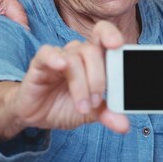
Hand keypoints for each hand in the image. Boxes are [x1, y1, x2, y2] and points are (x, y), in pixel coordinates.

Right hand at [0, 21, 129, 139]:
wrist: (38, 115)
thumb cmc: (66, 105)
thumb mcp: (90, 113)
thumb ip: (107, 114)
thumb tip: (124, 125)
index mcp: (95, 59)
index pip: (105, 36)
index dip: (113, 36)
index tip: (119, 46)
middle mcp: (78, 53)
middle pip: (92, 51)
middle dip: (98, 78)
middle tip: (96, 101)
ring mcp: (60, 56)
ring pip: (74, 59)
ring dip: (81, 85)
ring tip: (83, 107)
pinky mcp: (40, 63)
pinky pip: (47, 53)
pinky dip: (55, 58)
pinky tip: (60, 66)